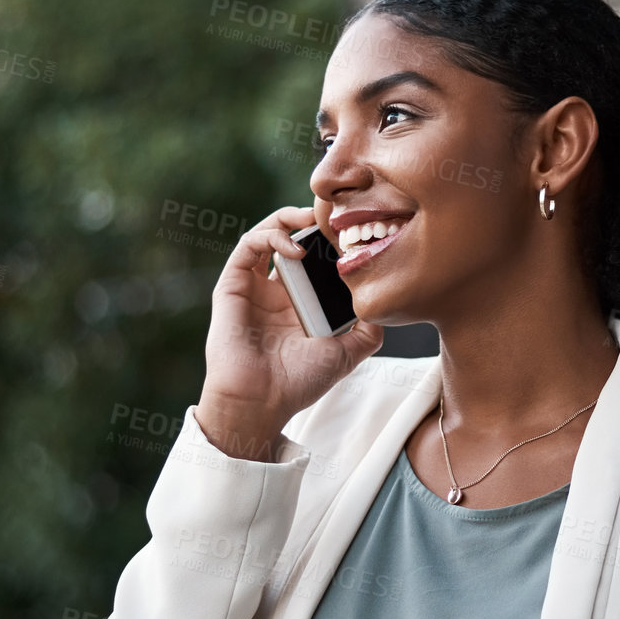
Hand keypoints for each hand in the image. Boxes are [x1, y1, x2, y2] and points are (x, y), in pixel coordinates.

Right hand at [194, 205, 383, 458]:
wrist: (261, 402)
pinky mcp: (232, 285)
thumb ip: (368, 331)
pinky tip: (297, 247)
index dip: (330, 242)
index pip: (315, 259)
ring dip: (289, 218)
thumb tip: (387, 307)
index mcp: (299, 304)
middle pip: (292, 239)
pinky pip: (249, 245)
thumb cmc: (298, 382)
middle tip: (334, 215)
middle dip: (311, 222)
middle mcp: (275, 291)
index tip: (353, 233)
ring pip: (267, 234)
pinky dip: (272, 237)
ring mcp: (252, 286)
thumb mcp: (345, 353)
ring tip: (313, 219)